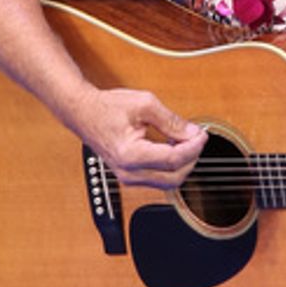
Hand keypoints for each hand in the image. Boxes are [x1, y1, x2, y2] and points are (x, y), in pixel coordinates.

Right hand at [75, 87, 207, 188]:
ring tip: (184, 140)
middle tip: (196, 137)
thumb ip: (171, 120)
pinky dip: (171, 166)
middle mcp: (128, 172)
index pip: (173, 160)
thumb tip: (193, 132)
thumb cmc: (108, 107)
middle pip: (174, 177)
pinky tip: (173, 147)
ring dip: (182, 163)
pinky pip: (159, 179)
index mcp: (130, 155)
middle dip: (191, 158)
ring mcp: (128, 178)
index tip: (202, 134)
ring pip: (168, 182)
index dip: (193, 147)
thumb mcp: (144, 104)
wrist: (83, 113)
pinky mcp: (130, 177)